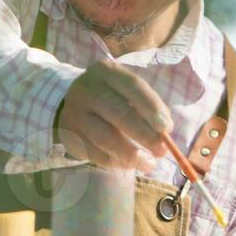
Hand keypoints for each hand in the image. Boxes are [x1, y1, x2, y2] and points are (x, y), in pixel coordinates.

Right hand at [54, 61, 171, 171]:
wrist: (74, 103)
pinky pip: (95, 153)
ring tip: (149, 164)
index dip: (152, 108)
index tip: (167, 128)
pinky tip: (129, 164)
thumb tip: (165, 130)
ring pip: (107, 138)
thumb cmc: (111, 96)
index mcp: (106, 71)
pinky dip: (116, 163)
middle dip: (145, 135)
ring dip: (132, 155)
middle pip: (120, 113)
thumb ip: (147, 106)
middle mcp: (87, 88)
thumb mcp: (126, 91)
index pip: (133, 86)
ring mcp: (75, 112)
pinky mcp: (69, 133)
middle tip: (161, 151)